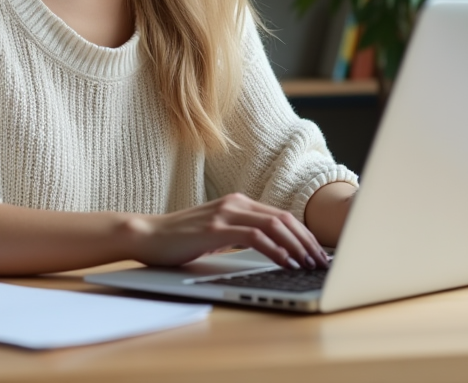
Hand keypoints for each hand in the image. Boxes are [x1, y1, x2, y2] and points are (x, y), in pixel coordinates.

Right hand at [123, 193, 329, 269]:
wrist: (147, 235)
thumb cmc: (180, 239)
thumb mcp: (217, 234)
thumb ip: (241, 235)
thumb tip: (272, 251)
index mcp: (238, 202)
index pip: (282, 216)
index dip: (304, 235)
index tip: (317, 253)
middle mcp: (235, 203)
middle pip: (284, 218)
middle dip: (307, 242)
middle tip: (320, 262)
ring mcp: (225, 214)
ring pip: (274, 225)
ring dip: (296, 246)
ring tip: (308, 264)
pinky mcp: (215, 229)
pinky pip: (254, 237)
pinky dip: (275, 250)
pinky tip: (285, 263)